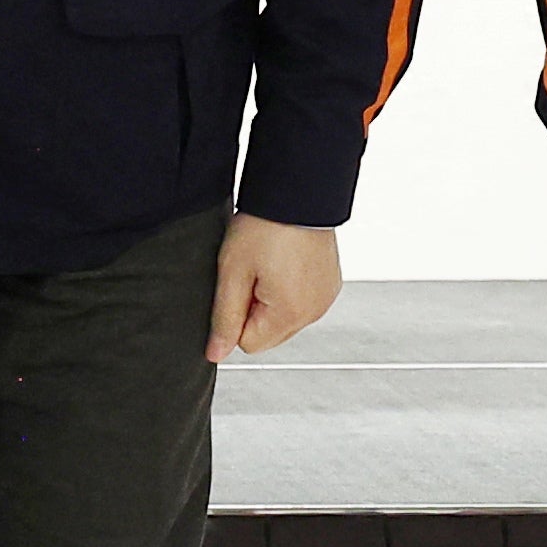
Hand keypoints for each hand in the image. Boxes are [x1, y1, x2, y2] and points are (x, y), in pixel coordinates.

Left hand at [210, 213, 339, 362]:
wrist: (297, 192)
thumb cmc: (265, 225)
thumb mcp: (233, 272)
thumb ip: (224, 318)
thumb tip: (216, 354)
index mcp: (291, 314)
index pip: (249, 344)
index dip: (236, 315)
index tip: (239, 283)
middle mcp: (314, 312)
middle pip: (269, 334)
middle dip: (254, 309)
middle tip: (252, 271)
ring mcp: (325, 298)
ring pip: (283, 318)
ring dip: (271, 299)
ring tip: (269, 263)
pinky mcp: (330, 284)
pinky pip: (300, 301)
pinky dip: (289, 288)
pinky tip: (284, 261)